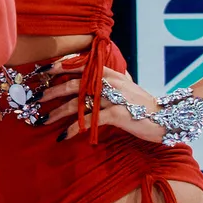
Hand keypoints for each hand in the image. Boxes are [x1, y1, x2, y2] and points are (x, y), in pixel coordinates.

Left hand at [39, 57, 167, 141]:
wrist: (168, 119)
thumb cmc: (143, 107)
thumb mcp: (125, 89)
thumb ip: (106, 84)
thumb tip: (82, 84)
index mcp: (111, 74)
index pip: (80, 65)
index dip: (59, 67)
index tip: (41, 72)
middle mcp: (111, 83)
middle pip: (74, 84)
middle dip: (51, 91)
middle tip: (35, 99)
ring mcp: (115, 98)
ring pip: (78, 103)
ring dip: (57, 112)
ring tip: (43, 120)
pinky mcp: (118, 114)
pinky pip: (90, 120)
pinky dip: (74, 129)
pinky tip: (63, 136)